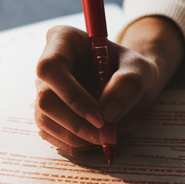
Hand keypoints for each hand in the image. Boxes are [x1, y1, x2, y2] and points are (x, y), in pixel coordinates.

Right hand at [33, 16, 184, 154]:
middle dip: (76, 123)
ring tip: (104, 139)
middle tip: (106, 136)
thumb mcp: (141, 70)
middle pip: (45, 99)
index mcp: (64, 40)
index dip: (71, 96)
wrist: (129, 85)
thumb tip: (106, 112)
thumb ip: (128, 84)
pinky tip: (94, 140)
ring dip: (75, 137)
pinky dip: (72, 143)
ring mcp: (44, 90)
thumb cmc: (132, 71)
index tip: (100, 118)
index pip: (51, 67)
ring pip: (45, 119)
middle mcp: (47, 65)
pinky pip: (50, 133)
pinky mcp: (46, 112)